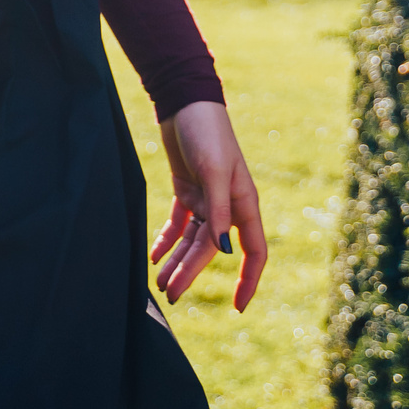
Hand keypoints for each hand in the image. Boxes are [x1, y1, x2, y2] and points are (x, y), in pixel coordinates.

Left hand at [149, 100, 267, 310]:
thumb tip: (222, 251)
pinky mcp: (186, 189)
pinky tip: (154, 256)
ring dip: (176, 261)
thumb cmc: (207, 133)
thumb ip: (219, 211)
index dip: (247, 280)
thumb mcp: (214, 171)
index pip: (253, 252)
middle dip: (191, 273)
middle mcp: (227, 206)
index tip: (237, 306)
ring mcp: (206, 198)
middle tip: (171, 295)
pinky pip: (179, 223)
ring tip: (159, 283)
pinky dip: (167, 240)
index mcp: (244, 204)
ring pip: (192, 240)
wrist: (184, 102)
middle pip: (210, 250)